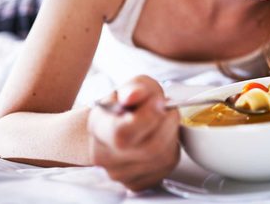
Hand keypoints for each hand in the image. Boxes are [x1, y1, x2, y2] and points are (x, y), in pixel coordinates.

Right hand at [87, 75, 179, 191]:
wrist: (119, 124)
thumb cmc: (127, 104)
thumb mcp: (132, 86)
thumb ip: (135, 88)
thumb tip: (134, 95)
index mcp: (98, 128)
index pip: (123, 134)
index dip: (149, 117)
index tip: (159, 102)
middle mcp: (104, 156)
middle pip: (150, 147)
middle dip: (167, 123)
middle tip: (166, 108)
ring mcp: (120, 173)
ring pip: (161, 156)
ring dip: (171, 134)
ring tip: (163, 121)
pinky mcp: (138, 182)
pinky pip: (166, 165)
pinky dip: (170, 148)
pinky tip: (162, 137)